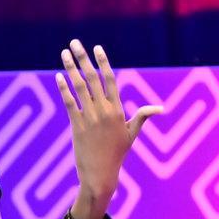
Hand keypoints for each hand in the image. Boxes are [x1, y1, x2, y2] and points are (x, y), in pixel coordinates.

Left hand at [55, 40, 162, 218]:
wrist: (101, 175)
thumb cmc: (117, 154)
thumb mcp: (131, 134)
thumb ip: (142, 116)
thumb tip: (160, 108)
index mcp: (117, 110)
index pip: (110, 79)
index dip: (103, 62)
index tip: (96, 48)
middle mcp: (104, 111)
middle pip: (93, 78)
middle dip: (83, 58)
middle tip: (75, 43)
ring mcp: (89, 118)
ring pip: (79, 87)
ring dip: (70, 68)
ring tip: (64, 53)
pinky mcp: (77, 126)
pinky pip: (69, 103)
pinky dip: (63, 89)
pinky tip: (58, 76)